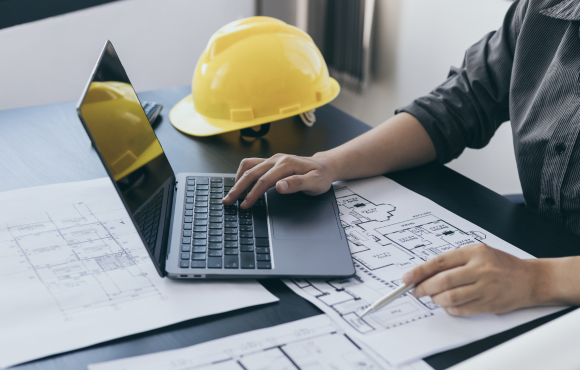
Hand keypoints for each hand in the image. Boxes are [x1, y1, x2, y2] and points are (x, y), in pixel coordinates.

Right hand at [222, 153, 337, 208]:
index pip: (264, 180)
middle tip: (228, 201)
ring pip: (248, 167)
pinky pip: (252, 164)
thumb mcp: (315, 183)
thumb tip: (279, 186)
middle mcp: (277, 159)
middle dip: (238, 188)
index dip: (252, 194)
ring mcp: (273, 159)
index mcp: (286, 164)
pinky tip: (240, 184)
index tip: (245, 205)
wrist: (324, 166)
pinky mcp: (271, 161)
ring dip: (237, 180)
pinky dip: (243, 174)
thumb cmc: (320, 176)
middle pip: (251, 173)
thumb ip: (297, 184)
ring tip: (231, 194)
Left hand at [402, 243, 538, 315]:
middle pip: (442, 281)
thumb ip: (454, 260)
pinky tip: (448, 304)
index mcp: (474, 252)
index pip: (439, 262)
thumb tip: (425, 272)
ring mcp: (485, 288)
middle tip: (416, 291)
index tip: (406, 278)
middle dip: (424, 288)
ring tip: (433, 297)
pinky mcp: (488, 304)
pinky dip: (449, 308)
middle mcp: (480, 269)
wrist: (530, 279)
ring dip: (436, 299)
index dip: (419, 271)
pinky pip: (461, 309)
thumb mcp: (478, 252)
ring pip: (450, 297)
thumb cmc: (501, 264)